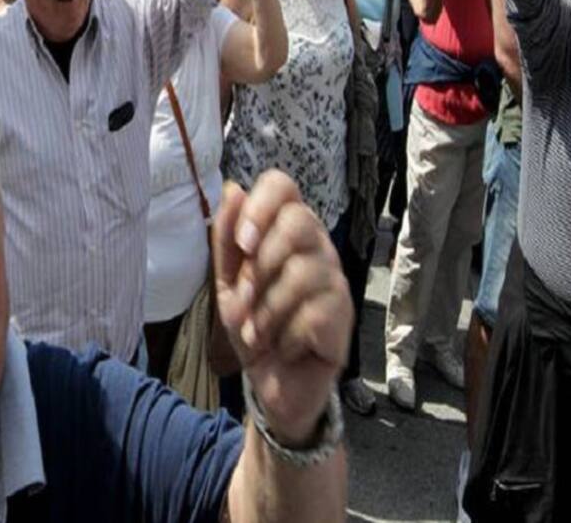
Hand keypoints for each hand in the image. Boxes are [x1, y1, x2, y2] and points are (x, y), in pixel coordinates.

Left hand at [213, 172, 351, 444]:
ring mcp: (334, 280)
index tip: (243, 243)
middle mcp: (316, 247)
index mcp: (284, 231)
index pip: (282, 186)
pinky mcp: (344, 316)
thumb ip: (226, 238)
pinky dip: (285, 336)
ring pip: (302, 271)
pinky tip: (283, 347)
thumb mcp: (225, 282)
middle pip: (299, 222)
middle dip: (261, 265)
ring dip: (266, 310)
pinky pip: (313, 313)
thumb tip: (233, 188)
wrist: (272, 384)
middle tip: (245, 298)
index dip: (260, 207)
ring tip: (258, 333)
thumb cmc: (253, 325)